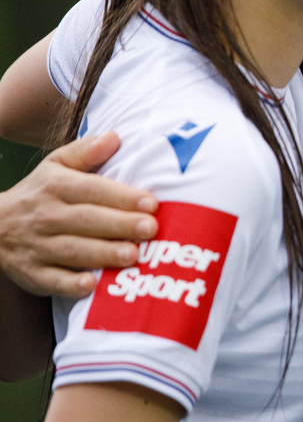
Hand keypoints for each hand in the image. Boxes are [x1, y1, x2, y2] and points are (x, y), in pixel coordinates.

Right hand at [0, 132, 157, 298]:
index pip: (92, 190)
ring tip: (133, 256)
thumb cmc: (40, 193)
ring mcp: (37, 246)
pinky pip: (51, 280)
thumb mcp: (56, 165)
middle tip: (151, 229)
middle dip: (120, 225)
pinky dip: (70, 285)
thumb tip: (115, 136)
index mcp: (57, 187)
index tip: (151, 203)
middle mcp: (46, 216)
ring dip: (103, 254)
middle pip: (87, 220)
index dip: (122, 196)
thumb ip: (86, 151)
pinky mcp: (31, 272)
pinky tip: (92, 285)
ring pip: (73, 250)